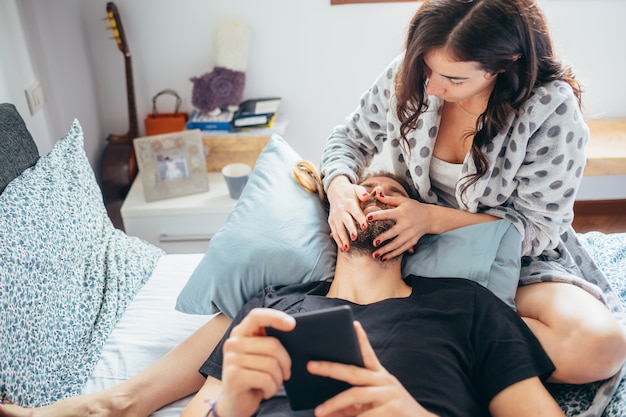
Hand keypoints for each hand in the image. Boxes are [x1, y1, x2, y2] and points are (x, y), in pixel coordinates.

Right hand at [218, 308, 295, 416]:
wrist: (235, 403)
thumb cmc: (253, 375)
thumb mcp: (259, 355)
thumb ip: (268, 342)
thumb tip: (290, 331)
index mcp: (240, 333)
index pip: (257, 316)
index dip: (275, 317)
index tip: (292, 324)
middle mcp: (233, 343)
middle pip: (272, 345)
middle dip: (286, 362)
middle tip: (286, 373)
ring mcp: (231, 360)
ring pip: (271, 364)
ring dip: (278, 379)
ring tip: (273, 384)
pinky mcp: (234, 377)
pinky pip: (265, 379)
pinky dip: (271, 388)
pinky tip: (266, 391)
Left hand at [309, 321, 436, 416]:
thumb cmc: (392, 413)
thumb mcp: (374, 403)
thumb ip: (352, 404)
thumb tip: (327, 411)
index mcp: (381, 376)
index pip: (369, 354)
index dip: (361, 339)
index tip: (353, 324)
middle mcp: (385, 381)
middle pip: (353, 372)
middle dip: (330, 368)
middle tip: (310, 366)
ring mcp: (389, 394)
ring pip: (355, 395)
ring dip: (334, 403)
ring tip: (318, 412)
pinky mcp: (392, 409)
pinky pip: (365, 415)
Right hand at [327, 175, 370, 251]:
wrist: (335, 190)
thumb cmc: (350, 192)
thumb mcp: (357, 189)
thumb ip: (362, 193)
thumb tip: (366, 196)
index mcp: (349, 202)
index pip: (355, 211)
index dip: (360, 219)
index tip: (365, 227)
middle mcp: (341, 210)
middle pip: (345, 221)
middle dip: (349, 229)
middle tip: (355, 237)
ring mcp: (335, 216)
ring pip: (338, 229)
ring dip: (342, 238)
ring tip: (347, 248)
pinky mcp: (331, 221)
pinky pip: (334, 232)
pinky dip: (338, 241)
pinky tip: (343, 248)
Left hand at [366, 194, 430, 260]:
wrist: (430, 218)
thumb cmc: (414, 207)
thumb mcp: (403, 201)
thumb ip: (389, 199)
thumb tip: (376, 194)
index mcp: (401, 212)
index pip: (387, 214)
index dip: (377, 215)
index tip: (367, 218)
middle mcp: (406, 224)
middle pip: (393, 232)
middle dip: (383, 238)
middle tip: (373, 243)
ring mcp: (409, 234)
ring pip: (396, 244)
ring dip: (385, 251)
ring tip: (374, 255)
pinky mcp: (412, 241)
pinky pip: (401, 249)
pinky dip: (393, 254)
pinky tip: (383, 258)